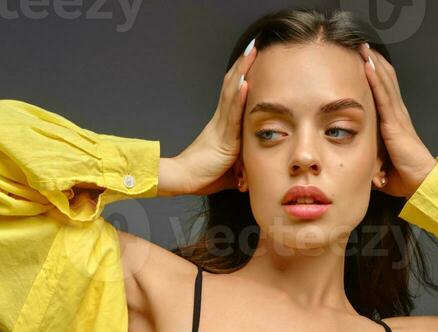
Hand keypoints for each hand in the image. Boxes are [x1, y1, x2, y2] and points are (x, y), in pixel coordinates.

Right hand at [159, 42, 257, 196]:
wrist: (184, 179)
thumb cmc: (203, 175)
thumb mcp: (229, 170)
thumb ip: (241, 167)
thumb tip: (251, 174)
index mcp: (222, 126)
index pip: (233, 95)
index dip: (241, 76)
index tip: (251, 60)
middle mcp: (221, 121)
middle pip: (232, 86)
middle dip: (243, 66)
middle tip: (254, 46)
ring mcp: (221, 127)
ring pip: (232, 93)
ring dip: (242, 72)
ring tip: (252, 53)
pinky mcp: (223, 138)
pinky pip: (232, 114)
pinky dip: (238, 97)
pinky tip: (245, 82)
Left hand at [358, 43, 436, 198]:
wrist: (421, 182)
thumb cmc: (406, 177)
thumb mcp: (383, 168)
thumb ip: (374, 164)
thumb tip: (365, 171)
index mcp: (396, 124)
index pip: (386, 94)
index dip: (378, 77)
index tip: (367, 62)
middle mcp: (398, 116)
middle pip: (387, 82)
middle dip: (376, 64)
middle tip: (364, 47)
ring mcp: (397, 117)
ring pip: (385, 84)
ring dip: (374, 65)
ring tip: (364, 48)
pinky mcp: (394, 123)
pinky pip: (383, 98)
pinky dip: (375, 81)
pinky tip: (368, 67)